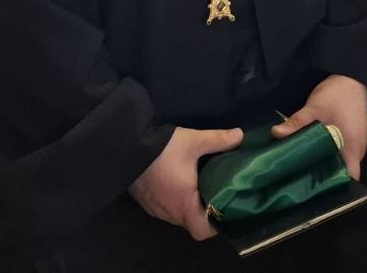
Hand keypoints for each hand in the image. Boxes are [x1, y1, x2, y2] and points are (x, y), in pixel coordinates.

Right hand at [129, 125, 242, 240]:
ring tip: (198, 186)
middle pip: (191, 222)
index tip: (223, 208)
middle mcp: (169, 212)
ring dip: (187, 205)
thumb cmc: (163, 149)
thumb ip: (218, 140)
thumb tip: (240, 135)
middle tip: (214, 191)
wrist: (125, 146)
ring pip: (177, 216)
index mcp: (184, 204)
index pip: (202, 230)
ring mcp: (154, 209)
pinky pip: (164, 209)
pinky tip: (176, 183)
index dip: (215, 224)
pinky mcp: (145, 202)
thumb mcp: (193, 141)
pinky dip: (173, 201)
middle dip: (203, 210)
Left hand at [270, 73, 366, 179]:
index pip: (348, 180)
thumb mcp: (315, 108)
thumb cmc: (338, 95)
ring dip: (321, 165)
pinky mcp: (348, 135)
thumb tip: (276, 134)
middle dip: (322, 179)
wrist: (352, 74)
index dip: (334, 189)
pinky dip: (323, 154)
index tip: (313, 193)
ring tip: (298, 171)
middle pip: (341, 173)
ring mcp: (353, 143)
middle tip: (297, 183)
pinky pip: (336, 151)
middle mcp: (356, 151)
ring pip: (337, 161)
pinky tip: (307, 153)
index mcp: (353, 150)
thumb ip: (297, 123)